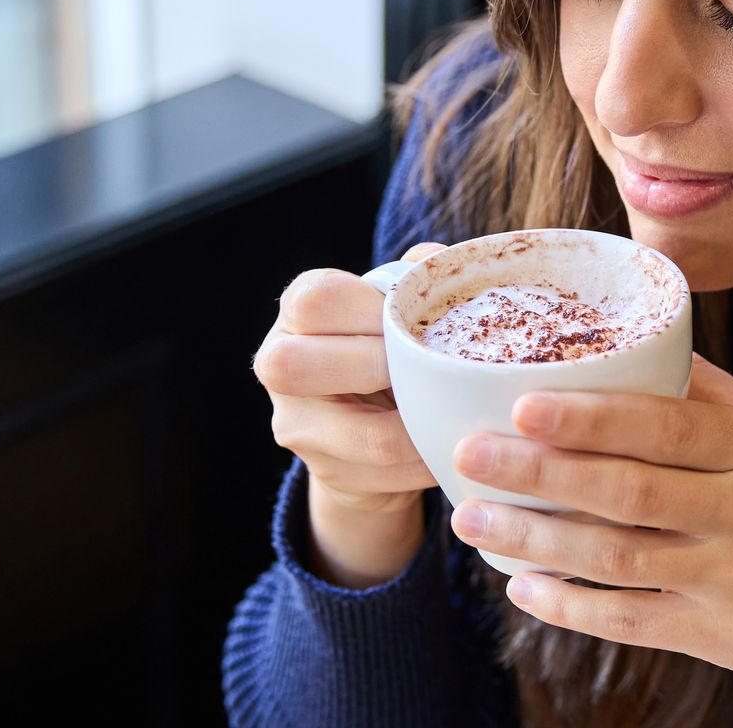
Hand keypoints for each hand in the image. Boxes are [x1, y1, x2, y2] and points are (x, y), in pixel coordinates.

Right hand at [253, 242, 448, 586]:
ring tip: (455, 412)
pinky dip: (427, 460)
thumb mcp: (394, 306)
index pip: (320, 300)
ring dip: (423, 425)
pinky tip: (448, 442)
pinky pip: (388, 472)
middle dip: (383, 369)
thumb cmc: (386, 343)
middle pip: (299, 365)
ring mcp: (294, 423)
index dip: (374, 312)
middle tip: (427, 370)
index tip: (413, 324)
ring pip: (363, 435)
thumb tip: (435, 260)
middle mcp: (277, 362)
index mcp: (299, 307)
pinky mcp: (325, 469)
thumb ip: (413, 280)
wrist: (369, 422)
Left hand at [447, 354, 732, 723]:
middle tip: (470, 455)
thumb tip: (633, 341)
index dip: (592, 418)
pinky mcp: (723, 638)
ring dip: (536, 541)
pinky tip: (524, 587)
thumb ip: (710, 398)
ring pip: (618, 558)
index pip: (667, 427)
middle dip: (541, 473)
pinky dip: (572, 606)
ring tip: (473, 521)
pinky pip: (632, 620)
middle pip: (630, 491)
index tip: (522, 402)